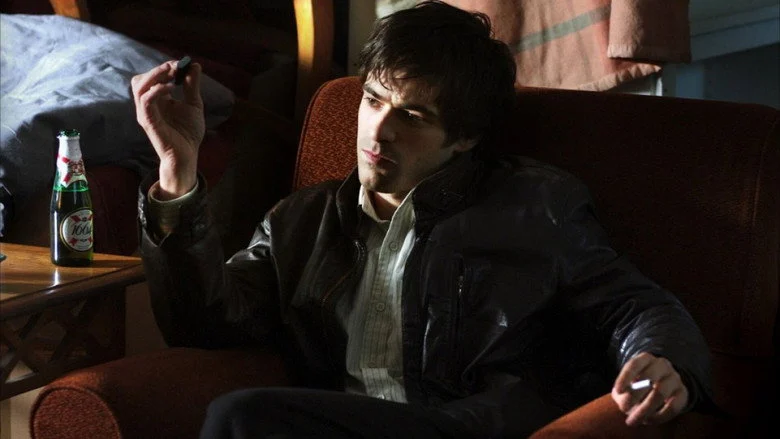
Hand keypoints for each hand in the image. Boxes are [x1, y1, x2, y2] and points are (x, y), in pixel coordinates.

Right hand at [131, 60, 205, 198]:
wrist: (187, 155)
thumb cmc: (188, 133)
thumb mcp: (194, 104)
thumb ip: (192, 86)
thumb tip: (194, 65)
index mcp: (157, 100)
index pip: (152, 77)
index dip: (164, 68)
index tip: (180, 64)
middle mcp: (148, 105)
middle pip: (140, 79)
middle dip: (157, 70)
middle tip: (175, 67)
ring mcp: (145, 113)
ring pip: (139, 87)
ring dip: (155, 76)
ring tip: (171, 74)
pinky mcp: (148, 121)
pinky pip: (145, 101)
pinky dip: (156, 90)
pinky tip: (171, 88)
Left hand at [611, 352, 688, 425]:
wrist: (660, 387)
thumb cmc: (636, 386)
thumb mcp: (626, 386)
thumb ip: (623, 392)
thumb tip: (627, 402)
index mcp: (645, 359)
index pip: (634, 364)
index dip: (625, 377)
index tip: (618, 391)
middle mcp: (662, 365)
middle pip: (649, 378)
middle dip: (635, 395)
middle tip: (624, 410)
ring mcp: (675, 378)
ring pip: (660, 393)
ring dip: (645, 409)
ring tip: (634, 420)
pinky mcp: (683, 393)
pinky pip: (673, 406)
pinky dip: (659, 416)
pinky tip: (648, 421)